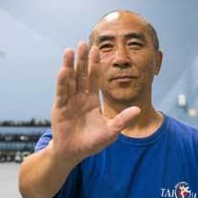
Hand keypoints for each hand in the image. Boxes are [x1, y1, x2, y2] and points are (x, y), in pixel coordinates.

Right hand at [51, 42, 140, 163]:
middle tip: (83, 43)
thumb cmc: (91, 143)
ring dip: (69, 65)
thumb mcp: (111, 132)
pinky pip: (62, 93)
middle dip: (82, 60)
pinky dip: (62, 81)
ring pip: (69, 80)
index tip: (97, 50)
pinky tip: (64, 70)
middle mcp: (79, 98)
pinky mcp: (59, 109)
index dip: (95, 65)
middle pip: (81, 75)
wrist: (73, 154)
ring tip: (69, 50)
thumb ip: (122, 120)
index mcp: (91, 101)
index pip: (94, 79)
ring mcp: (68, 102)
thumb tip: (138, 109)